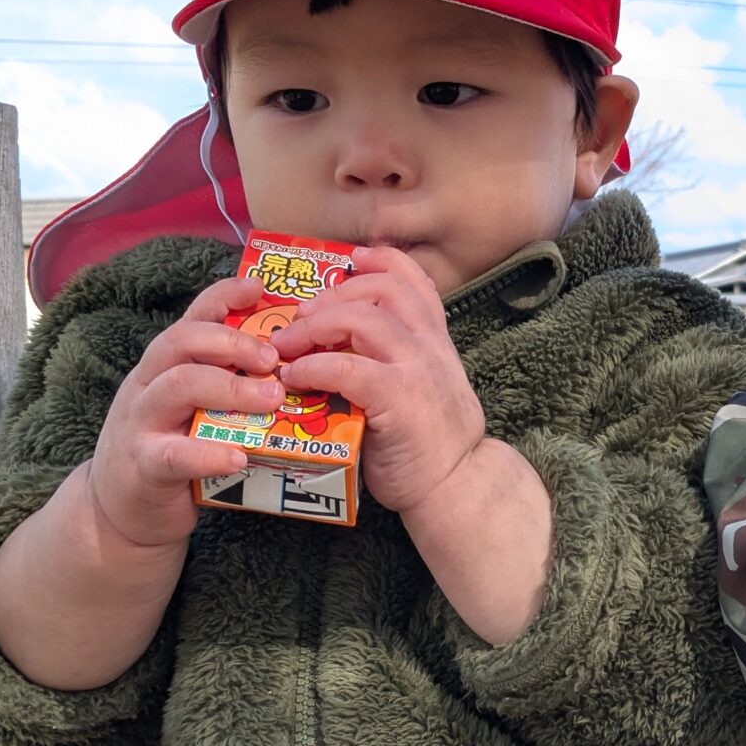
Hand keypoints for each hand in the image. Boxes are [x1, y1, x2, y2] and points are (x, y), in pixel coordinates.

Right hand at [86, 275, 286, 549]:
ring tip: (271, 400)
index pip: (191, 317)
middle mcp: (148, 383)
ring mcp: (140, 423)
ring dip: (230, 389)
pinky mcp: (143, 466)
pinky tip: (239, 457)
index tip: (259, 288)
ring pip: (177, 387)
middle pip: (182, 342)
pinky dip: (207, 454)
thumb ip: (225, 380)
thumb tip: (285, 357)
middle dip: (232, 343)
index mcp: (165, 364)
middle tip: (274, 359)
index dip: (223, 296)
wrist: (121, 509)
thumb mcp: (194, 406)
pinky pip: (174, 454)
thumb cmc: (171, 447)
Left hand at [272, 246, 487, 514]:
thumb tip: (339, 347)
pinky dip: (314, 366)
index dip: (381, 260)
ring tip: (287, 345)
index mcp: (436, 341)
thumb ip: (395, 363)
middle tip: (301, 315)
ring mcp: (417, 370)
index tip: (351, 259)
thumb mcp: (423, 390)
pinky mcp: (399, 399)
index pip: (414, 280)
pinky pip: (348, 367)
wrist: (458, 487)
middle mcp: (430, 347)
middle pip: (383, 288)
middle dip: (334, 294)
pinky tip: (295, 377)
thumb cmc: (430, 446)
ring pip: (364, 318)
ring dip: (315, 325)